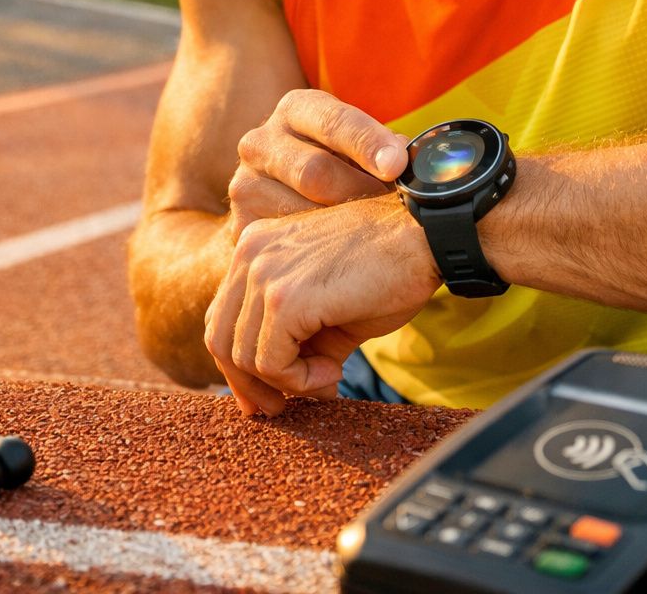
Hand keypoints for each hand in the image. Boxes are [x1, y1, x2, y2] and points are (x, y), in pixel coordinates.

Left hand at [204, 195, 441, 416]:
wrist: (426, 237)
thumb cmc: (388, 268)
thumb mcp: (327, 304)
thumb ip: (295, 338)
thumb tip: (279, 391)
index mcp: (256, 247)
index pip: (222, 316)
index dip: (238, 365)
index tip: (266, 395)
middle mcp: (250, 253)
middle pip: (221, 339)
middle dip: (250, 384)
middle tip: (282, 408)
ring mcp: (264, 273)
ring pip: (244, 357)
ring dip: (287, 383)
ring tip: (328, 377)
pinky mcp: (286, 298)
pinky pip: (271, 362)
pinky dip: (300, 381)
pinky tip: (334, 371)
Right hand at [228, 89, 409, 238]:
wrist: (282, 204)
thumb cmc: (339, 168)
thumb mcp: (356, 147)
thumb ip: (382, 148)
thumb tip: (407, 158)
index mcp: (296, 109)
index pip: (333, 121)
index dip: (368, 143)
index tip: (395, 165)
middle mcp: (261, 141)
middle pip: (314, 171)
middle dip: (360, 194)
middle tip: (393, 211)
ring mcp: (244, 184)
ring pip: (301, 214)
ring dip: (343, 228)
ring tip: (372, 235)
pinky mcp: (240, 226)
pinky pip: (285, 245)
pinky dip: (319, 254)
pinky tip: (342, 258)